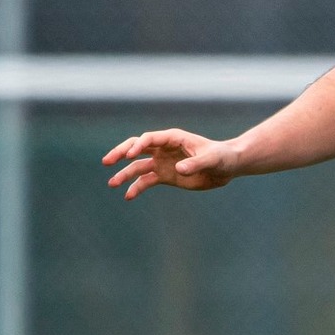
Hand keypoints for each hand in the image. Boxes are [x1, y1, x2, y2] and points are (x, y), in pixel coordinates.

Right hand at [101, 129, 237, 196]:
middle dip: (120, 153)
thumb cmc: (221, 157)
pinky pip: (146, 181)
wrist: (227, 167)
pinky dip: (136, 188)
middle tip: (106, 161)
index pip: (149, 139)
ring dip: (124, 174)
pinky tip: (128, 196)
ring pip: (138, 166)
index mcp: (173, 138)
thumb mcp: (211, 159)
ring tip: (112, 184)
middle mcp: (164, 149)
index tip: (129, 156)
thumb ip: (196, 163)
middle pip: (136, 148)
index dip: (137, 145)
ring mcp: (163, 162)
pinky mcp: (166, 176)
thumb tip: (179, 169)